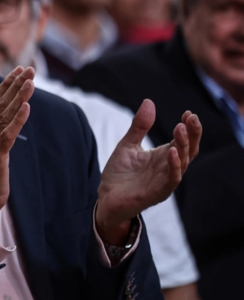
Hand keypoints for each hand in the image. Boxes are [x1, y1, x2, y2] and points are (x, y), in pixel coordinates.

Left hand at [96, 102, 201, 244]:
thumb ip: (139, 126)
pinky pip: (171, 179)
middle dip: (192, 134)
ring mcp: (164, 180)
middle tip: (191, 118)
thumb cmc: (120, 173)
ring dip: (182, 145)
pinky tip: (171, 151)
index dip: (189, 128)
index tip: (188, 113)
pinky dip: (174, 166)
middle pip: (188, 150)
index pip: (182, 140)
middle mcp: (168, 167)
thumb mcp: (128, 145)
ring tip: (180, 128)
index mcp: (163, 156)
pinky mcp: (158, 192)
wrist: (106, 197)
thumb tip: (149, 101)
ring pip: (182, 163)